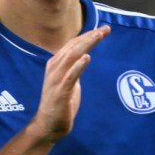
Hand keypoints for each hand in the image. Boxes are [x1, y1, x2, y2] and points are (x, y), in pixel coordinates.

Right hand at [31, 26, 110, 143]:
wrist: (48, 125)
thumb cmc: (61, 103)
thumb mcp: (70, 81)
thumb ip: (74, 69)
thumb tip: (84, 57)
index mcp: (56, 64)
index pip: (73, 45)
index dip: (87, 36)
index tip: (104, 29)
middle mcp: (54, 68)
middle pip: (73, 47)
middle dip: (90, 36)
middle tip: (106, 29)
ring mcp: (56, 80)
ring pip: (71, 57)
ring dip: (86, 45)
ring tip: (98, 36)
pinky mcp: (60, 92)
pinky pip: (70, 77)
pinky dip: (78, 66)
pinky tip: (87, 58)